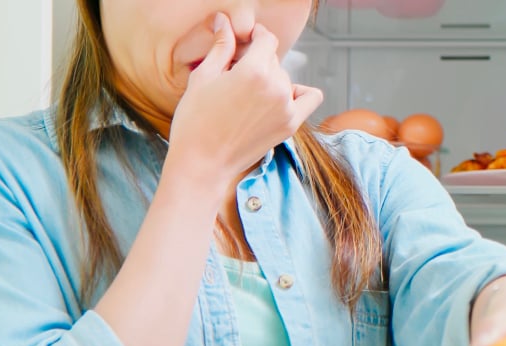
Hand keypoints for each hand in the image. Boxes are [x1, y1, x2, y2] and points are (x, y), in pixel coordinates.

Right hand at [168, 14, 322, 183]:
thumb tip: (225, 22)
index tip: (244, 41)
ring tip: (246, 94)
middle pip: (274, 61)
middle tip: (234, 76)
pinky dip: (299, 93)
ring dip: (270, 80)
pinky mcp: (290, 125)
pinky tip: (279, 97)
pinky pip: (310, 98)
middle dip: (256, 62)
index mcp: (255, 71)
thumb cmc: (195, 121)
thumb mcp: (204, 77)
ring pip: (285, 79)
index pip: (266, 39)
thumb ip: (221, 47)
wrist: (202, 164)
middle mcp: (277, 88)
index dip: (254, 37)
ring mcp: (287, 108)